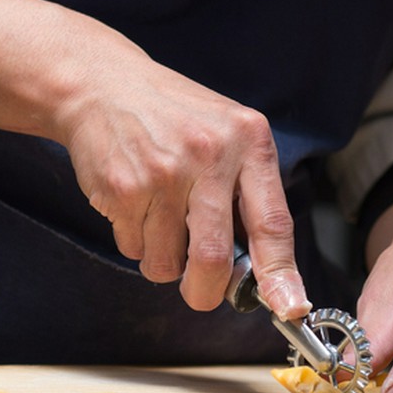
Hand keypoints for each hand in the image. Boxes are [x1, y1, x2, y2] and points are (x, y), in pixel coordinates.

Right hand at [56, 39, 310, 319]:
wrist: (102, 85)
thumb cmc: (173, 117)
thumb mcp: (226, 134)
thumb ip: (247, 193)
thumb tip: (263, 273)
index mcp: (249, 140)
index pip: (273, 222)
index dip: (281, 274)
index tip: (290, 307)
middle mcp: (210, 155)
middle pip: (212, 257)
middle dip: (204, 290)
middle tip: (199, 293)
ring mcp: (164, 172)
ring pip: (166, 261)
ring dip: (162, 261)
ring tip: (158, 220)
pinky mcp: (124, 187)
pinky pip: (133, 248)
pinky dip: (134, 242)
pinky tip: (133, 204)